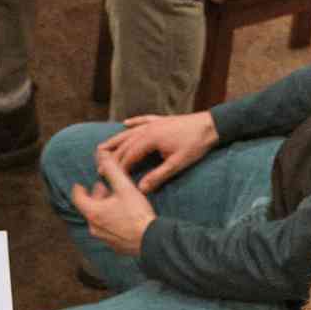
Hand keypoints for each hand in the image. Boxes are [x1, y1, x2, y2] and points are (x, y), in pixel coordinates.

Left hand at [70, 152, 156, 256]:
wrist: (150, 240)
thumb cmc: (136, 213)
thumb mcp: (124, 187)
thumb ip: (112, 170)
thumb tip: (101, 154)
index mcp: (93, 212)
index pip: (78, 199)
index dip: (78, 189)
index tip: (79, 184)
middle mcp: (94, 227)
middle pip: (89, 208)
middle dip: (95, 196)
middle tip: (103, 187)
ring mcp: (102, 237)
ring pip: (97, 219)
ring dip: (102, 208)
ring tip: (113, 200)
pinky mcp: (112, 244)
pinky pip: (106, 229)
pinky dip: (109, 219)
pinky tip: (121, 215)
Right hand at [96, 110, 217, 192]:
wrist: (211, 125)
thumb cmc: (195, 144)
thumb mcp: (177, 164)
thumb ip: (158, 176)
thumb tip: (141, 189)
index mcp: (150, 139)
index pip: (129, 155)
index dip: (118, 168)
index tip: (109, 179)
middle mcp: (148, 129)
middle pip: (125, 144)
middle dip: (111, 157)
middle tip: (99, 168)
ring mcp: (154, 123)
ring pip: (129, 132)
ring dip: (115, 140)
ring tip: (101, 148)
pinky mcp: (161, 120)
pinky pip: (143, 120)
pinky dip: (133, 122)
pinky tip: (125, 123)